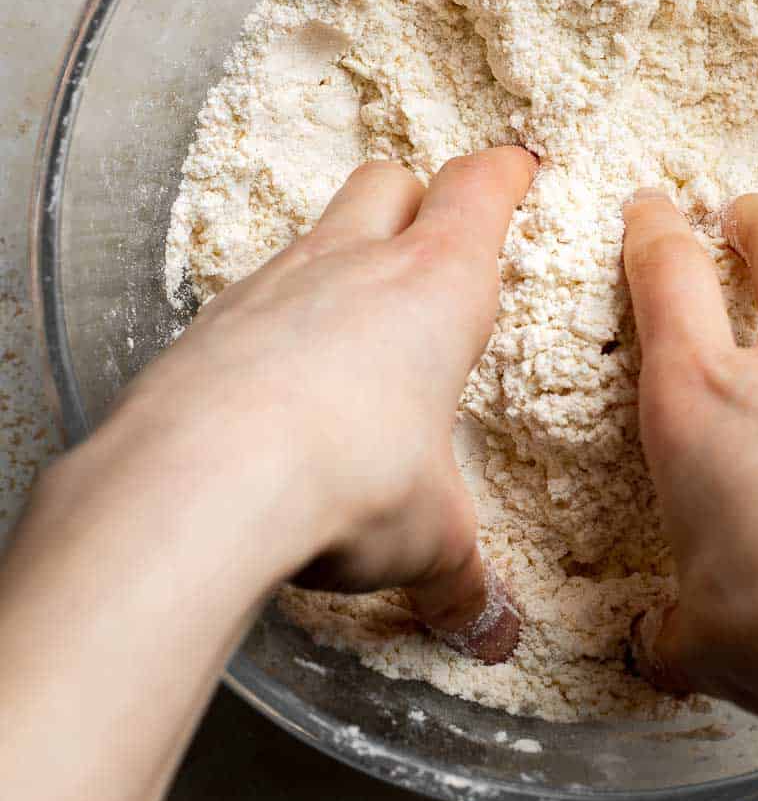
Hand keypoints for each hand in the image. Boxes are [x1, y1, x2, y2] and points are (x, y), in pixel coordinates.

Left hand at [96, 148, 537, 658]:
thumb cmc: (348, 481)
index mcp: (435, 285)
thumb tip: (489, 630)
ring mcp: (268, 286)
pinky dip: (271, 329)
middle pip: (387, 182)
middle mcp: (350, 263)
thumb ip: (460, 573)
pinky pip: (248, 304)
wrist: (198, 481)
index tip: (516, 171)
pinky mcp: (204, 326)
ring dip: (336, 267)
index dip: (502, 176)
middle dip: (414, 201)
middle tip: (431, 245)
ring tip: (351, 335)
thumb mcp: (429, 537)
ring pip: (313, 237)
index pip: (477, 191)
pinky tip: (275, 392)